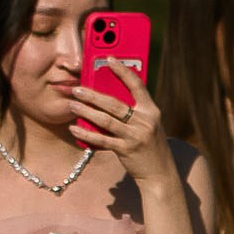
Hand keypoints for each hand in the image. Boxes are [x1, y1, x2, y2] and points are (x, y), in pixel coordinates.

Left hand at [69, 57, 170, 189]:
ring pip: (106, 120)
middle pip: (115, 104)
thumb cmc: (150, 146)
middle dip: (93, 95)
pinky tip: (75, 128)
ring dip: (86, 111)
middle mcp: (145, 121)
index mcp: (151, 111)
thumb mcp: (148, 125)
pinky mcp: (127, 150)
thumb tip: (107, 97)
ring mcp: (136, 136)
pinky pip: (102, 139)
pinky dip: (87, 134)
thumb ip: (134, 111)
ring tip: (72, 104)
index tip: (108, 58)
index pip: (137, 85)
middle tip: (77, 88)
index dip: (122, 70)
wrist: (160, 174)